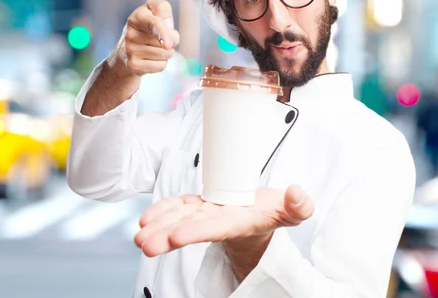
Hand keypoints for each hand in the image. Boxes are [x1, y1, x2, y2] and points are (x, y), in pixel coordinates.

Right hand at [110, 0, 180, 75]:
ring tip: (155, 48)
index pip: (153, 24)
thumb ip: (163, 9)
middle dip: (171, 41)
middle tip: (161, 38)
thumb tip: (168, 28)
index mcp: (137, 17)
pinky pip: (160, 66)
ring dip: (167, 52)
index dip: (163, 33)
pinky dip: (161, 63)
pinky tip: (151, 58)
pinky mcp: (133, 64)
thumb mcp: (154, 12)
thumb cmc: (148, 28)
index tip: (168, 44)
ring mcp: (130, 50)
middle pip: (165, 42)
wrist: (126, 49)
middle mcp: (130, 33)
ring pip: (164, 54)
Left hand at [134, 185, 314, 256]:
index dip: (197, 231)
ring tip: (140, 233)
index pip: (216, 228)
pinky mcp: (197, 205)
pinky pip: (177, 207)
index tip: (177, 237)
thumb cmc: (273, 213)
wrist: (258, 217)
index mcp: (239, 222)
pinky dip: (162, 211)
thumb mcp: (291, 211)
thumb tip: (297, 193)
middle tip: (145, 244)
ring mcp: (204, 213)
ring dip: (158, 225)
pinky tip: (146, 218)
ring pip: (178, 218)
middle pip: (190, 227)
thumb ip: (298, 206)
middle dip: (167, 236)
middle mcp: (218, 221)